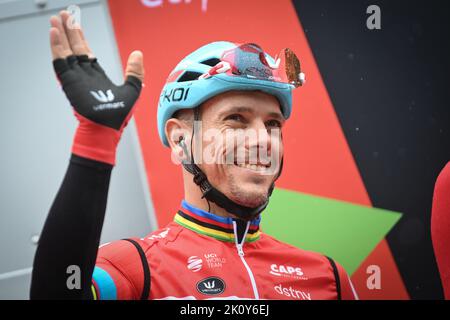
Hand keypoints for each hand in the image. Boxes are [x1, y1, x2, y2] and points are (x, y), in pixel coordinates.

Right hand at [49, 11, 144, 164]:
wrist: (108, 128)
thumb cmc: (119, 115)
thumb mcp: (133, 89)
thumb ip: (135, 72)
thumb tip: (138, 53)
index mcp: (96, 75)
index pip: (86, 51)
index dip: (81, 37)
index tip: (76, 23)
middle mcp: (83, 74)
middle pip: (74, 47)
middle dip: (69, 31)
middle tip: (64, 14)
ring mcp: (75, 77)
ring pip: (65, 51)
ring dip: (60, 35)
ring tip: (56, 19)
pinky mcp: (69, 82)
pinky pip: (60, 61)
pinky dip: (56, 47)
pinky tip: (54, 33)